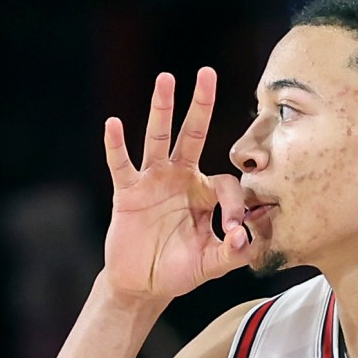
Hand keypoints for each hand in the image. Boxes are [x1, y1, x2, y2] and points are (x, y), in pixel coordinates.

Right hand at [101, 68, 249, 303]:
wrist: (143, 284)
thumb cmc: (179, 271)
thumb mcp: (211, 264)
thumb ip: (232, 254)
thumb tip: (244, 239)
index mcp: (204, 193)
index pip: (227, 183)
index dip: (235, 205)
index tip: (234, 230)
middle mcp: (180, 178)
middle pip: (192, 134)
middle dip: (201, 105)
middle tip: (207, 73)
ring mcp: (153, 181)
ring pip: (157, 139)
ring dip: (161, 109)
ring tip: (166, 79)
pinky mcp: (128, 192)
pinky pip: (122, 165)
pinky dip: (116, 146)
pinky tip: (113, 124)